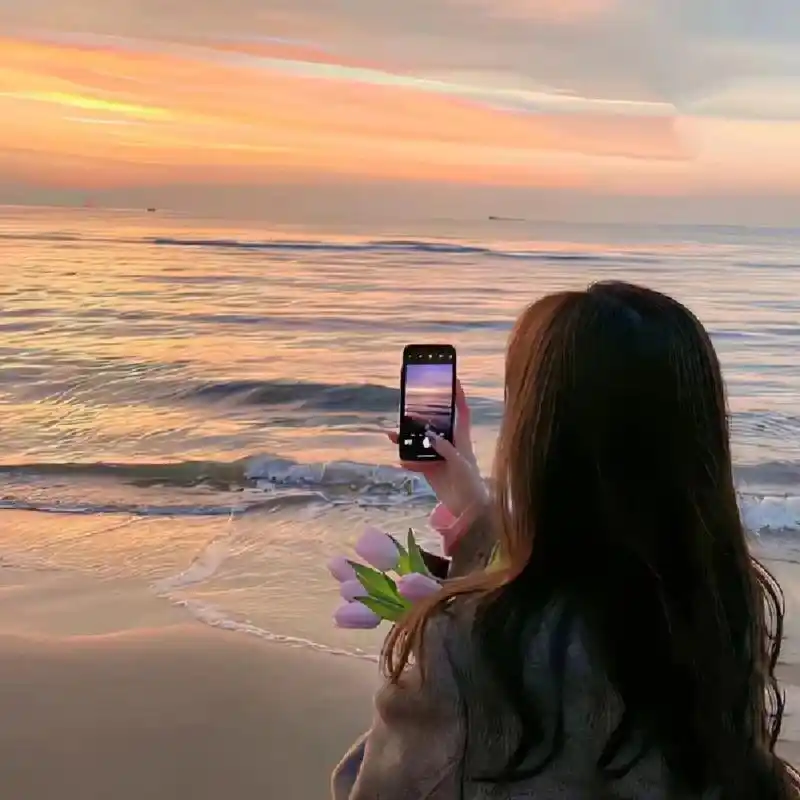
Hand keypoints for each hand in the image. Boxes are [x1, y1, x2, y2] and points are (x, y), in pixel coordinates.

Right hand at [387, 380, 486, 517]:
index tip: (453, 379)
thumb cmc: (471, 483)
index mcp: (462, 438)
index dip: (458, 396)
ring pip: (420, 441)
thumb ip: (446, 449)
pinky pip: (415, 460)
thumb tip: (430, 436)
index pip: (461, 411)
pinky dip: (408, 460)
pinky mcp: (430, 468)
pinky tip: (402, 461)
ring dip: (407, 438)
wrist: (468, 508)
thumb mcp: (460, 464)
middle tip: (408, 404)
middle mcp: (449, 443)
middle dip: (421, 414)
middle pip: (434, 423)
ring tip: (393, 434)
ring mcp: (438, 455)